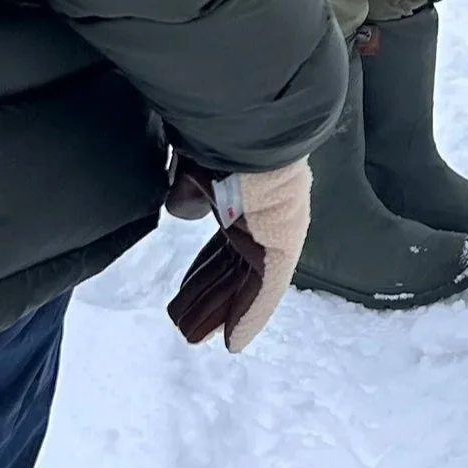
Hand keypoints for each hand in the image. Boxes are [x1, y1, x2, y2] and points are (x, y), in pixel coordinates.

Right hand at [165, 158, 312, 351]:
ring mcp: (276, 231)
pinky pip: (266, 289)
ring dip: (221, 314)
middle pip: (234, 269)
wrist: (245, 125)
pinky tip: (233, 342)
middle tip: (187, 326)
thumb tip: (184, 207)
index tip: (184, 294)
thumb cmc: (217, 139)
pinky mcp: (284, 244)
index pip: (224, 246)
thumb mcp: (194, 169)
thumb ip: (191, 194)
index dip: (203, 272)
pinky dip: (249, 316)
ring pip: (247, 285)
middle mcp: (263, 218)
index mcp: (243, 200)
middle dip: (208, 299)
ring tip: (194, 336)